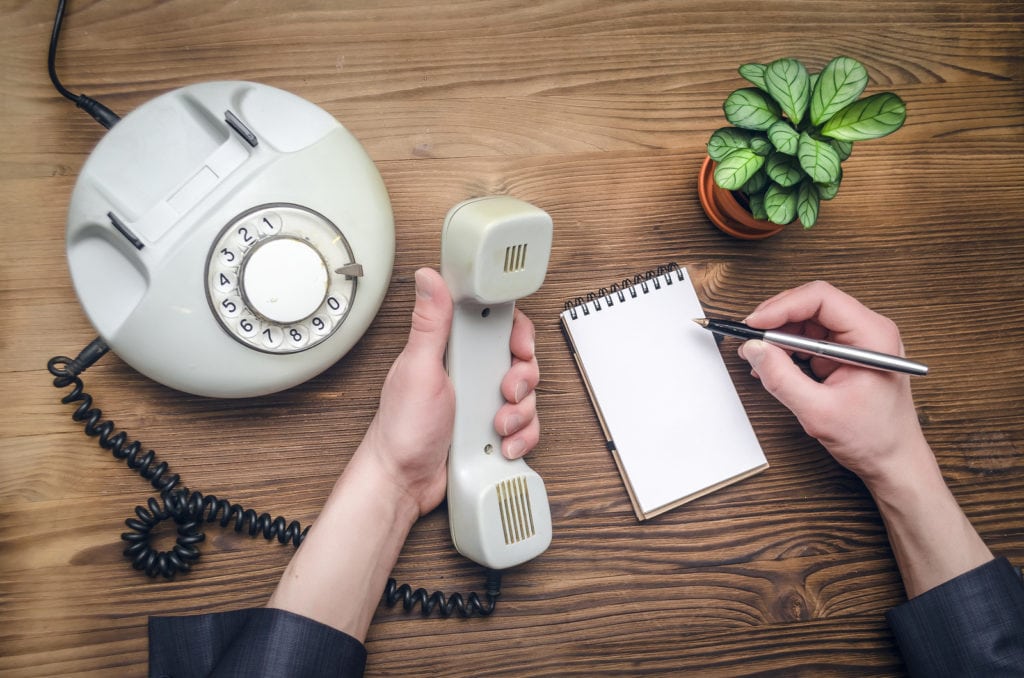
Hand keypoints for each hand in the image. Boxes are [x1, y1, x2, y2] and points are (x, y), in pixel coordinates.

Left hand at [268, 267, 541, 636]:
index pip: (494, 324)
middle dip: (523, 379)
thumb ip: (430, 323)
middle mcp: (469, 374)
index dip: (514, 333)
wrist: (404, 482)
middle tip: (504, 392)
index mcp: (450, 350)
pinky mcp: (490, 431)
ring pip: (527, 397)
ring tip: (497, 425)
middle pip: (519, 361)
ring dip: (521, 414)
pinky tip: (501, 444)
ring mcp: (481, 404)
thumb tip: (429, 277)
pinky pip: (525, 428)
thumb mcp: (418, 368)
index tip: (517, 347)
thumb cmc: (402, 429)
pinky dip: (520, 438)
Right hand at [738, 281, 991, 596]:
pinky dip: (788, 349)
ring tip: (759, 357)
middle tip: (751, 339)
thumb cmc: (874, 438)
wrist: (894, 461)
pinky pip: (810, 339)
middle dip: (777, 320)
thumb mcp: (819, 411)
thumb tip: (754, 349)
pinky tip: (773, 365)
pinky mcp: (846, 354)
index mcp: (873, 336)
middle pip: (812, 305)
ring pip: (808, 321)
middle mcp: (868, 331)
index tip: (754, 324)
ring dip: (780, 336)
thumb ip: (782, 378)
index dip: (782, 306)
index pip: (821, 299)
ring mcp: (857, 342)